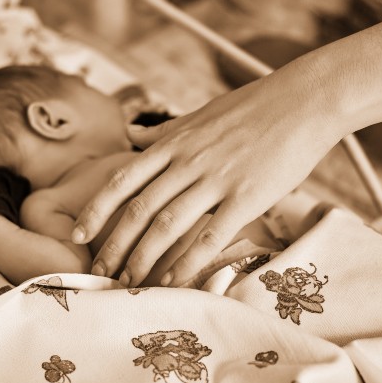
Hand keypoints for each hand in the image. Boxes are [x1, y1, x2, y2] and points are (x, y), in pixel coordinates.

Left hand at [72, 73, 342, 287]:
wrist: (303, 100)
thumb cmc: (251, 108)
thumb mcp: (199, 114)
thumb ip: (162, 132)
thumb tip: (130, 135)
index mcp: (174, 142)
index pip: (123, 180)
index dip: (96, 210)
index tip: (78, 235)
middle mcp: (188, 161)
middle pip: (139, 209)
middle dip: (114, 245)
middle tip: (99, 272)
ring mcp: (217, 179)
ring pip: (168, 225)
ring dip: (144, 258)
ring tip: (130, 282)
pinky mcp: (247, 196)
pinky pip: (211, 235)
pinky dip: (188, 262)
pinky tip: (174, 280)